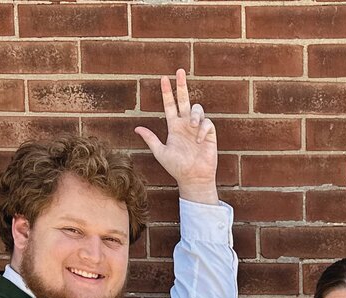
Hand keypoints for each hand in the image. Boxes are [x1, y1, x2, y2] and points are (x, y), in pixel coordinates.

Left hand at [134, 69, 218, 203]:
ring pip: (198, 109)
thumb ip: (150, 139)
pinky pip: (207, 123)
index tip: (164, 79)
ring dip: (195, 115)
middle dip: (181, 85)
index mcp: (173, 126)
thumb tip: (136, 128)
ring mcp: (197, 128)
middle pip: (184, 99)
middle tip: (179, 71)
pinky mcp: (209, 134)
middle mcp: (185, 124)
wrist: (193, 178)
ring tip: (192, 125)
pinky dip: (202, 129)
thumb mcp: (161, 153)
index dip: (167, 92)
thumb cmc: (176, 168)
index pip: (170, 105)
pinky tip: (199, 140)